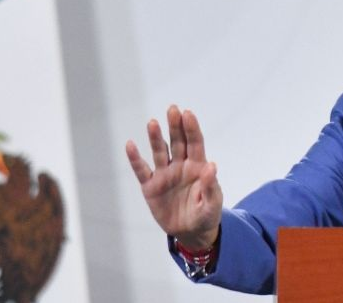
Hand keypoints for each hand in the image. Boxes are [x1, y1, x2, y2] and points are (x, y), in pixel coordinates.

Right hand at [126, 105, 221, 250]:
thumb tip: (212, 166)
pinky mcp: (151, 187)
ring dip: (156, 138)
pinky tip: (130, 145)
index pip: (195, 143)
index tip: (188, 113)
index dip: (191, 128)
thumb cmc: (206, 214)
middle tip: (173, 109)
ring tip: (153, 123)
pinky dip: (135, 158)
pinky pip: (141, 170)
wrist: (191, 233)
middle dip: (175, 126)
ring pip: (159, 152)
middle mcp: (180, 166)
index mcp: (198, 167)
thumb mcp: (212, 203)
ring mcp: (165, 174)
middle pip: (177, 142)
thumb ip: (211, 186)